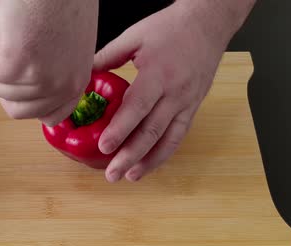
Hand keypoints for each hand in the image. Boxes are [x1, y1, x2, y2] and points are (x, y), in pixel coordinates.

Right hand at [0, 1, 97, 125]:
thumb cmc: (61, 0)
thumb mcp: (67, 46)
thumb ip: (55, 68)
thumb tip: (31, 79)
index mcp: (77, 79)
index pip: (52, 115)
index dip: (28, 102)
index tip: (17, 86)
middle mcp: (63, 84)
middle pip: (18, 109)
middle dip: (3, 84)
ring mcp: (40, 78)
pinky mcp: (16, 64)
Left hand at [94, 1, 246, 181]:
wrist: (208, 24)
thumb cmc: (170, 27)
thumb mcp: (135, 36)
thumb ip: (108, 56)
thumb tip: (83, 75)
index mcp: (158, 73)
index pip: (137, 107)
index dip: (120, 129)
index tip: (104, 147)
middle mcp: (175, 92)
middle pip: (151, 131)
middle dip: (130, 156)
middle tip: (112, 174)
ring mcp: (187, 102)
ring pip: (168, 139)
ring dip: (148, 162)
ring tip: (130, 177)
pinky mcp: (193, 107)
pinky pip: (179, 135)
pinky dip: (164, 153)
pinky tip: (149, 164)